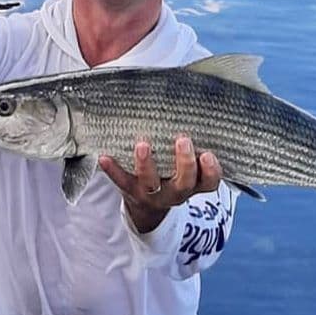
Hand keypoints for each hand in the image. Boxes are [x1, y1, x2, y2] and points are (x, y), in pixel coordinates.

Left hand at [99, 136, 222, 232]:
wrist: (147, 205)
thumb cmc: (173, 175)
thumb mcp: (189, 167)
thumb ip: (195, 147)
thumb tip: (197, 108)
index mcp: (193, 185)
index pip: (209, 182)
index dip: (211, 171)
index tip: (208, 154)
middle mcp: (175, 192)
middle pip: (184, 182)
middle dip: (185, 162)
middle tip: (183, 139)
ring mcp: (151, 193)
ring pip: (151, 183)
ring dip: (146, 164)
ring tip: (142, 145)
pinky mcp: (130, 190)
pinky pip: (121, 181)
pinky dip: (112, 169)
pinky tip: (104, 156)